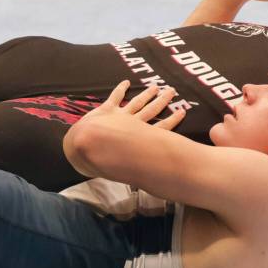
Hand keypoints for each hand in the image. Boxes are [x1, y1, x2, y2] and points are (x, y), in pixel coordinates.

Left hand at [65, 82, 185, 176]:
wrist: (85, 145)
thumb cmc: (101, 160)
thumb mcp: (122, 167)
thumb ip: (135, 172)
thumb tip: (147, 185)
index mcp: (138, 137)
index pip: (160, 128)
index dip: (172, 120)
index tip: (182, 112)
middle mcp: (132, 123)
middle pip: (151, 110)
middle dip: (162, 101)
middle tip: (172, 91)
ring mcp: (119, 115)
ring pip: (137, 102)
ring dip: (146, 94)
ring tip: (157, 87)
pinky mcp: (106, 109)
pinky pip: (115, 97)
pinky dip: (120, 89)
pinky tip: (126, 82)